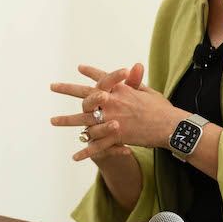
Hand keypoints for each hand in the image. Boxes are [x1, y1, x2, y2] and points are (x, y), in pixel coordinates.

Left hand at [49, 62, 174, 161]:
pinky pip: (97, 145)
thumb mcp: (148, 91)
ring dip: (67, 120)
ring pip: (84, 120)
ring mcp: (112, 119)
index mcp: (120, 89)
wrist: (169, 126)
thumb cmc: (161, 108)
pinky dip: (86, 151)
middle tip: (53, 86)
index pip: (102, 78)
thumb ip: (136, 81)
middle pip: (85, 95)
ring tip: (53, 120)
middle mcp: (112, 102)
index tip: (80, 68)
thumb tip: (135, 65)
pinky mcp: (115, 136)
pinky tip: (75, 156)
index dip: (90, 73)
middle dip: (67, 89)